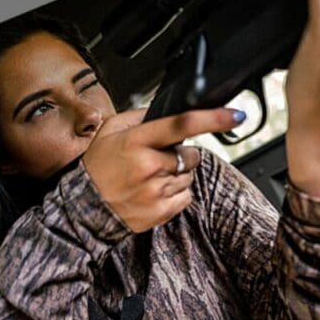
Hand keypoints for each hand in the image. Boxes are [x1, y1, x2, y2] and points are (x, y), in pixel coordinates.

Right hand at [83, 106, 242, 231]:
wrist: (83, 208)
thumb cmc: (98, 167)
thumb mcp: (110, 131)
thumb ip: (141, 116)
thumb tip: (169, 109)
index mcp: (136, 142)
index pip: (182, 125)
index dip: (212, 119)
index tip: (235, 115)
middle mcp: (149, 166)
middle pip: (192, 154)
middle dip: (181, 154)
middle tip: (154, 159)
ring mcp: (156, 190)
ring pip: (189, 175)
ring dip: (176, 174)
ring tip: (148, 178)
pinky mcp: (161, 211)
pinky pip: (186, 195)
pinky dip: (175, 193)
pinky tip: (152, 192)